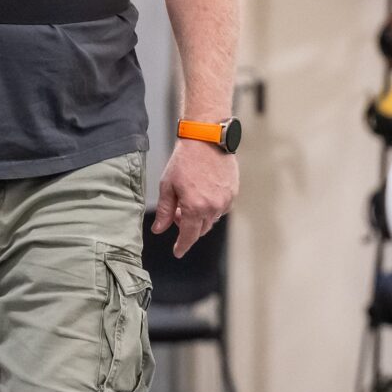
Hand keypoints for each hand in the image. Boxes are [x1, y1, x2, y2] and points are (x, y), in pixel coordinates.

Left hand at [152, 140, 237, 255]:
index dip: (182, 246)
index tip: (177, 252)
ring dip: (200, 217)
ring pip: (211, 219)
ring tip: (189, 201)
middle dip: (188, 228)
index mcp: (194, 208)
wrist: (207, 140)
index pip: (188, 236)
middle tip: (178, 214)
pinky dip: (211, 208)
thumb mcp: (168, 186)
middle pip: (200, 230)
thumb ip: (165, 211)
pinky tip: (203, 194)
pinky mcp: (233, 193)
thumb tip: (158, 229)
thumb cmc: (184, 161)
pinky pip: (221, 208)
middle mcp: (213, 207)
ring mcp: (225, 200)